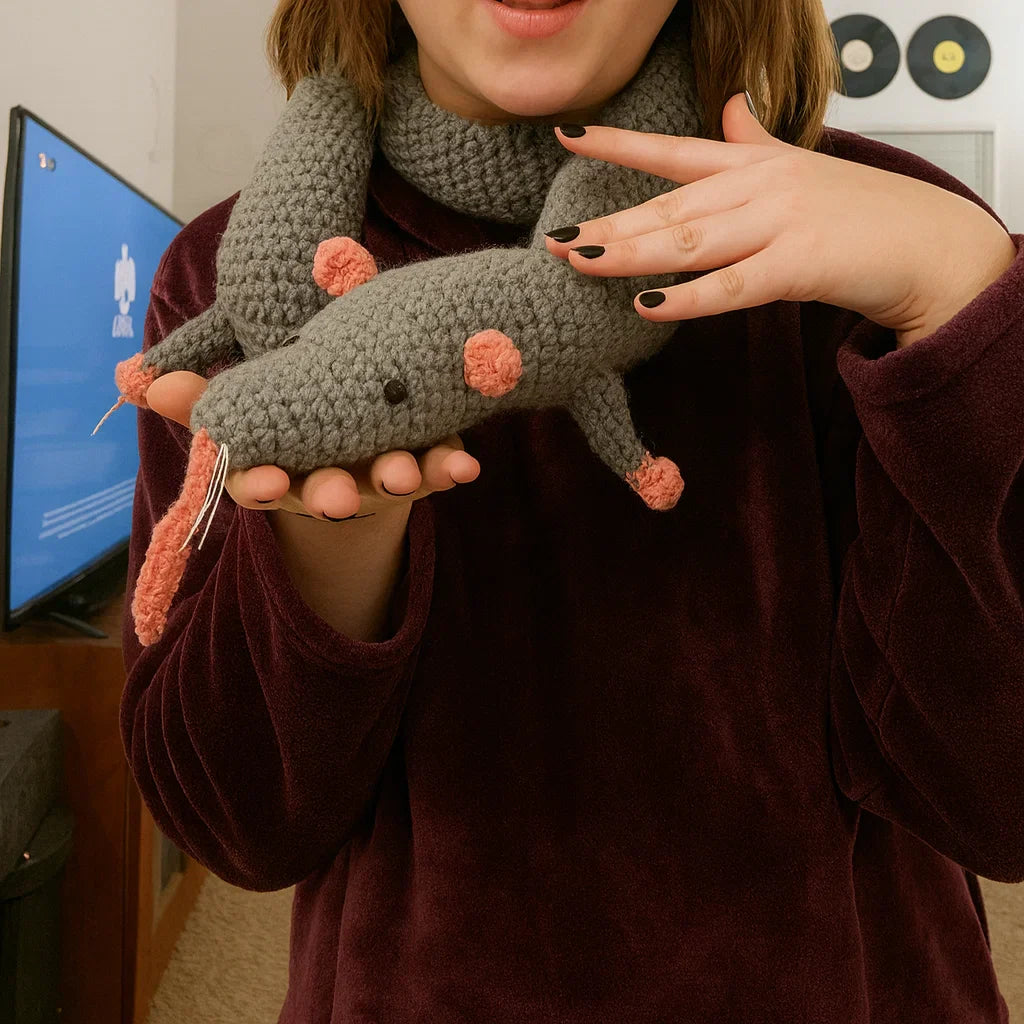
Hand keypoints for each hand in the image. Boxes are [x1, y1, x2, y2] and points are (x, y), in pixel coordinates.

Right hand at [145, 371, 480, 520]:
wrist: (359, 437)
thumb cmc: (297, 418)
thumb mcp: (251, 407)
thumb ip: (206, 398)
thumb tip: (137, 379)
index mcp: (283, 467)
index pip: (261, 483)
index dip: (258, 485)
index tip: (257, 484)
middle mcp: (330, 477)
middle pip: (326, 493)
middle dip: (330, 495)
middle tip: (337, 497)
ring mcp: (378, 473)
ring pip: (386, 482)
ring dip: (397, 479)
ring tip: (408, 473)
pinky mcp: (422, 461)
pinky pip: (438, 466)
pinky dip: (451, 465)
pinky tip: (467, 462)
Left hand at [546, 94, 1017, 347]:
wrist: (927, 245)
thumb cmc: (859, 211)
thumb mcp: (798, 167)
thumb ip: (754, 140)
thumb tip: (728, 105)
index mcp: (754, 163)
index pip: (674, 150)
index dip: (618, 145)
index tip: (569, 138)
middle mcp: (759, 187)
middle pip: (669, 205)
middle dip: (609, 223)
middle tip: (556, 240)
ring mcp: (779, 224)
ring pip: (689, 241)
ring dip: (631, 254)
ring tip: (580, 263)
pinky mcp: (799, 266)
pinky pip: (731, 286)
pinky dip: (688, 298)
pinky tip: (647, 306)